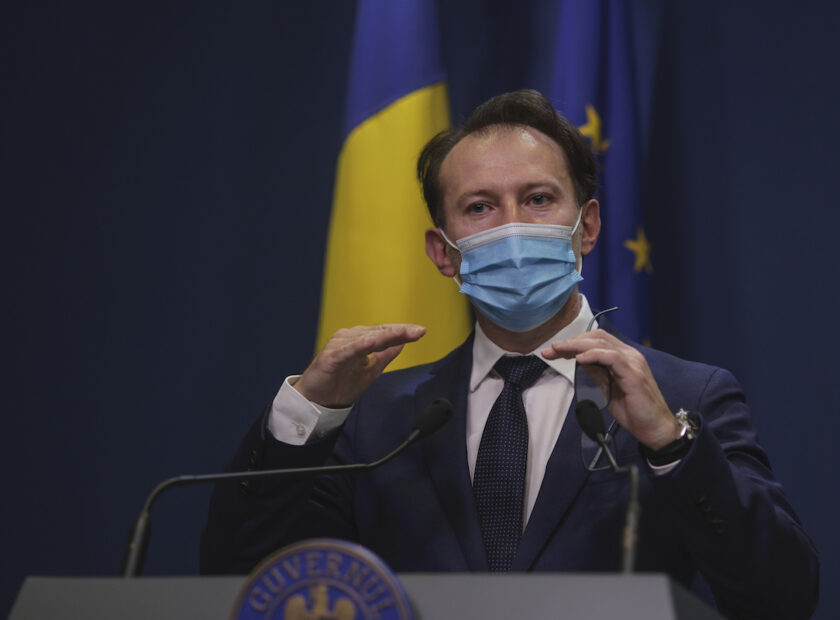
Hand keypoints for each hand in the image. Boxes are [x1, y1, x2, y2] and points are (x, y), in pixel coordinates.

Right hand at [294, 324, 425, 407]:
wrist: (317, 402)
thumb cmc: (341, 384)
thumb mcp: (372, 370)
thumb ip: (386, 354)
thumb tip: (403, 342)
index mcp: (360, 340)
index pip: (385, 333)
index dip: (403, 331)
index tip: (421, 331)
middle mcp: (350, 338)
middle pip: (378, 332)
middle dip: (399, 331)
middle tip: (418, 331)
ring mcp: (340, 346)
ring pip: (366, 338)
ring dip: (385, 335)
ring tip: (402, 333)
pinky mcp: (331, 357)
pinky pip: (348, 350)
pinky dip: (361, 345)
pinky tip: (373, 342)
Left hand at [542, 329, 677, 449]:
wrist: (655, 429)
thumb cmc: (634, 411)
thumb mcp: (608, 388)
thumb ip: (597, 373)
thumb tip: (580, 361)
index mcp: (624, 357)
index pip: (597, 340)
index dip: (574, 342)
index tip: (554, 351)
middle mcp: (629, 355)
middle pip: (597, 338)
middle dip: (570, 342)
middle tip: (550, 350)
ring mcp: (633, 362)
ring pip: (602, 344)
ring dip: (576, 346)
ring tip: (558, 350)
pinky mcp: (633, 374)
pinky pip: (611, 357)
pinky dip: (593, 355)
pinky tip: (579, 359)